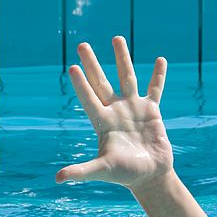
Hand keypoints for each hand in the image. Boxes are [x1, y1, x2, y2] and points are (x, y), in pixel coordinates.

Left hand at [57, 36, 172, 191]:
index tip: (72, 66)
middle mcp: (115, 111)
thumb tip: (57, 179)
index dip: (81, 84)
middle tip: (81, 44)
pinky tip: (159, 59)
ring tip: (116, 38)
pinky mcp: (152, 111)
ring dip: (122, 58)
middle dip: (92, 63)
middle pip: (101, 82)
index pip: (89, 98)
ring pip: (127, 77)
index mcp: (103, 122)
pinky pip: (155, 89)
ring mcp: (133, 109)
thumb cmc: (124, 175)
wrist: (149, 177)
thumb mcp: (102, 170)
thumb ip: (81, 171)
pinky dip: (158, 75)